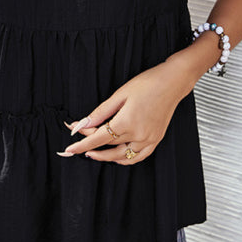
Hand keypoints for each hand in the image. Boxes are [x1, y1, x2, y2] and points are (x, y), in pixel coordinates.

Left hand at [59, 58, 190, 164]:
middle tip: (78, 143)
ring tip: (92, 153)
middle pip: (107, 146)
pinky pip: (137, 157)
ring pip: (121, 157)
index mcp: (127, 122)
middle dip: (90, 146)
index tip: (69, 147)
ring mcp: (148, 140)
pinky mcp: (156, 140)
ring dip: (105, 157)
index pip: (98, 139)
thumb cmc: (148, 83)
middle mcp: (138, 135)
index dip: (81, 144)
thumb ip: (100, 112)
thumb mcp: (120, 94)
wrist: (173, 82)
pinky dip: (124, 160)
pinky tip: (116, 156)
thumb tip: (83, 124)